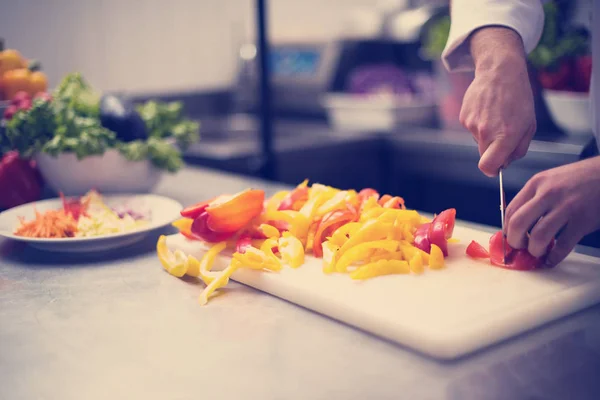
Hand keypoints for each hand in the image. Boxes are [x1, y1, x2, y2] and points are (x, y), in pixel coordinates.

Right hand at [461, 27, 536, 176]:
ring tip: (496, 114)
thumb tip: (504, 163)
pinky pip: (471, 128)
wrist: (500, 71)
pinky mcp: (463, 116)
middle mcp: (486, 132)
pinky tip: (487, 108)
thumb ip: (518, 149)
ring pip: (478, 140)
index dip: (492, 170)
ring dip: (486, 133)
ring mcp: (472, 124)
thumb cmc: (518, 98)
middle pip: (483, 155)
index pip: (488, 166)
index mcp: (505, 136)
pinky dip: (479, 123)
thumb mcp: (529, 125)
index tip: (496, 167)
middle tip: (502, 134)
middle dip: (492, 150)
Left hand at [505, 157, 599, 266]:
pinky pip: (563, 245)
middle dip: (515, 241)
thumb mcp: (550, 180)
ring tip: (537, 252)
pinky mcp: (582, 221)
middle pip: (518, 223)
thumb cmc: (579, 178)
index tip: (509, 237)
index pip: (510, 210)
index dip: (506, 228)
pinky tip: (552, 259)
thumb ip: (533, 197)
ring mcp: (566, 207)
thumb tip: (517, 222)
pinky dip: (554, 257)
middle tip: (519, 248)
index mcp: (536, 183)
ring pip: (539, 236)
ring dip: (534, 250)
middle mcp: (548, 194)